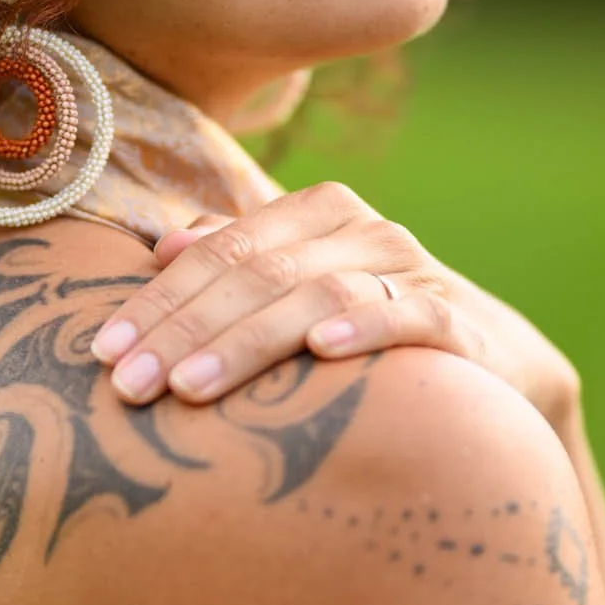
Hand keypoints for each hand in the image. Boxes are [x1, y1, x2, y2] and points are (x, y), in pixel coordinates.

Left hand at [87, 181, 580, 429]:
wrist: (502, 380)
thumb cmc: (373, 343)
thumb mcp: (299, 297)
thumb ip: (236, 264)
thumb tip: (160, 246)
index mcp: (315, 216)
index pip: (219, 249)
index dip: (157, 299)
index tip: (102, 353)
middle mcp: (363, 232)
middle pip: (255, 271)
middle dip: (182, 329)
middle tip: (128, 385)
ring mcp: (414, 273)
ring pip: (316, 292)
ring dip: (246, 341)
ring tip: (189, 388)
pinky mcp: (461, 325)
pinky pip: (410, 317)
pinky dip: (366, 327)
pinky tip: (322, 350)